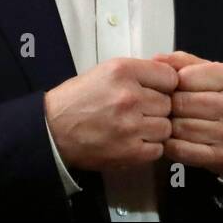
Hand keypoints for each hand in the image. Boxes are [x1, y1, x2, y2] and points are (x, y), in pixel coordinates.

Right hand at [44, 57, 178, 171]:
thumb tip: (169, 76)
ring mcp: (130, 126)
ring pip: (165, 127)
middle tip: (141, 111)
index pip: (170, 77)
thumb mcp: (107, 70)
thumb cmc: (79, 98)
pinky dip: (149, 147)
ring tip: (137, 127)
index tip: (157, 91)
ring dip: (155, 129)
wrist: (52, 129)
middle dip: (158, 108)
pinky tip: (134, 141)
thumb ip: (138, 72)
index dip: (166, 85)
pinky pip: (158, 149)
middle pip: (169, 104)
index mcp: (124, 71)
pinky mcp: (129, 152)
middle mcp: (129, 97)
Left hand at [152, 51, 222, 179]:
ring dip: (170, 126)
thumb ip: (187, 63)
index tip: (173, 89)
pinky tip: (176, 139)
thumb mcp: (220, 74)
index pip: (185, 77)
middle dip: (169, 106)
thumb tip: (156, 59)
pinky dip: (172, 145)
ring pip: (179, 127)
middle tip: (170, 108)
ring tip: (174, 123)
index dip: (172, 84)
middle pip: (181, 103)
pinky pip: (182, 150)